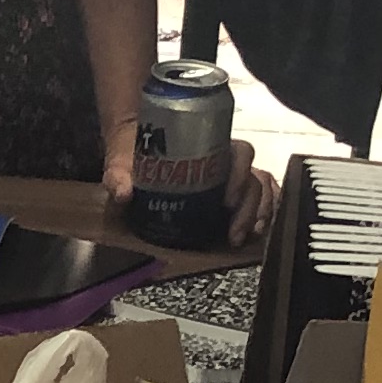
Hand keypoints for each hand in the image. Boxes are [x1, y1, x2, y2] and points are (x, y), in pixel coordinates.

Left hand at [103, 115, 277, 251]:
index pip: (241, 153)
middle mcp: (225, 160)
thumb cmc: (136, 146)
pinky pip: (258, 201)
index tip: (228, 201)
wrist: (134, 147)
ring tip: (244, 237)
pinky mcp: (229, 194)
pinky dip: (261, 215)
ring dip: (258, 214)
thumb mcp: (125, 155)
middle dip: (250, 207)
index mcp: (210, 145)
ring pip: (260, 191)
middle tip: (234, 233)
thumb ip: (120, 171)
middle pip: (254, 178)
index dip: (241, 175)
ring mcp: (230, 177)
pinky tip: (253, 234)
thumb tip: (123, 192)